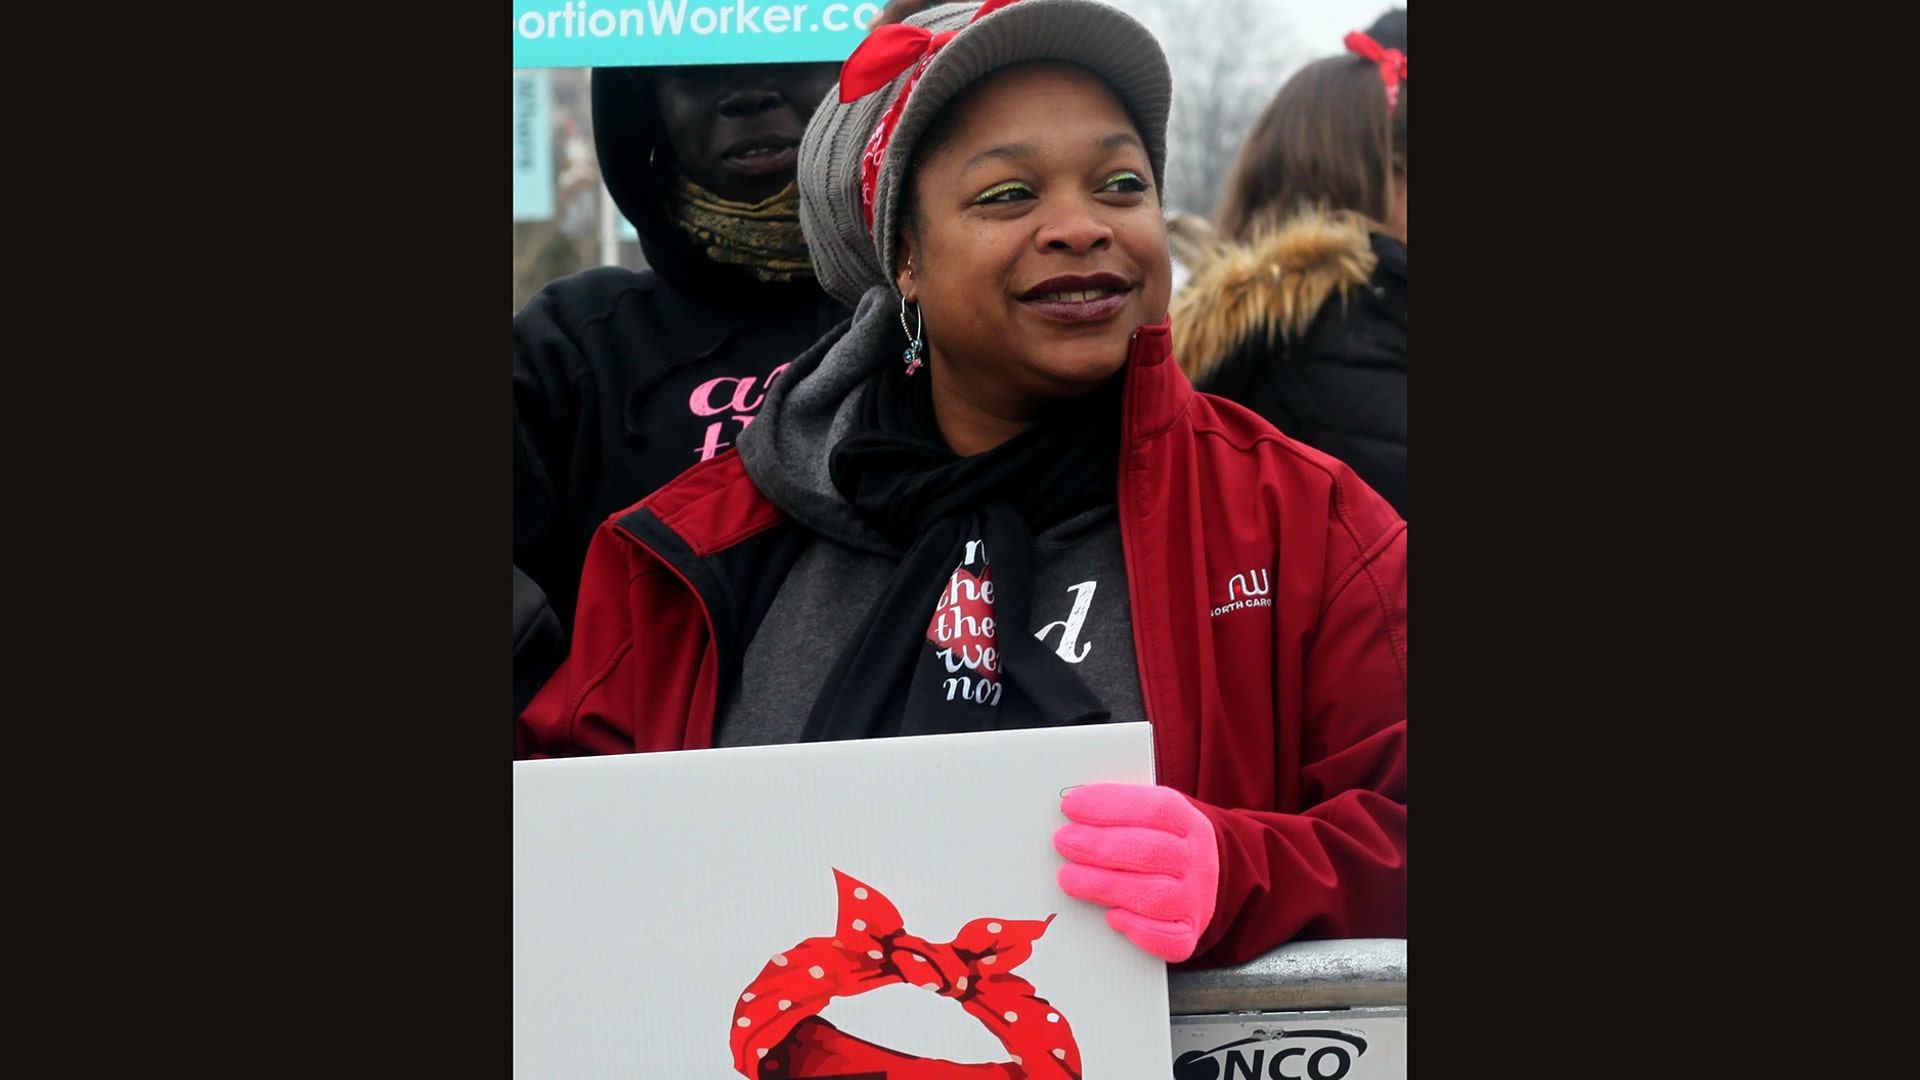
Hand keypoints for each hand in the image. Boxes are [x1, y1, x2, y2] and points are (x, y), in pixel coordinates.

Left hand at [1052, 782, 1218, 961]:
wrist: (1205, 880)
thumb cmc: (1162, 845)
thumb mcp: (1152, 819)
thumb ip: (1119, 811)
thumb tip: (1072, 809)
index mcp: (1190, 824)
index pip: (1155, 810)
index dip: (1110, 806)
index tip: (1070, 806)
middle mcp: (1198, 862)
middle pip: (1149, 852)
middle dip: (1099, 846)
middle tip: (1062, 841)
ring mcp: (1196, 900)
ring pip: (1152, 897)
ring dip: (1104, 886)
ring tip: (1067, 877)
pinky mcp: (1188, 933)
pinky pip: (1167, 939)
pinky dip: (1137, 929)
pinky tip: (1111, 917)